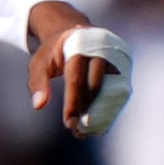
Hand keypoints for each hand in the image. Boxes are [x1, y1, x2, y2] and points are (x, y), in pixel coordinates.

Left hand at [26, 1, 128, 138]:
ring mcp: (117, 57)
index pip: (76, 80)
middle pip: (96, 86)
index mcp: (78, 46)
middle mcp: (102, 50)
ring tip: (88, 132)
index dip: (73, 103)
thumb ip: (38, 83)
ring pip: (112, 91)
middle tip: (77, 131)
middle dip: (87, 111)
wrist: (77, 33)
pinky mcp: (126, 66)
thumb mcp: (39, 62)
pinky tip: (100, 124)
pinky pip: (120, 91)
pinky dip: (111, 108)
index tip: (69, 123)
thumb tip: (39, 106)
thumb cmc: (55, 51)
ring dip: (102, 114)